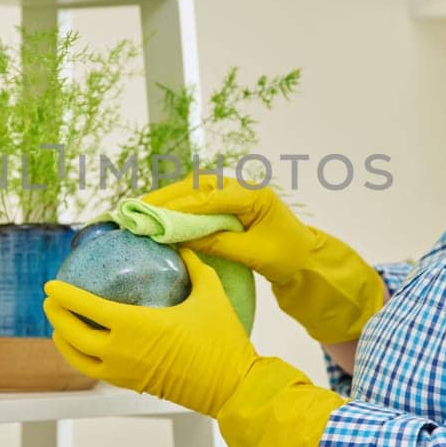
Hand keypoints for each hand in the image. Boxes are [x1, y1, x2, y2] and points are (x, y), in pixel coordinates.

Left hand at [42, 248, 257, 416]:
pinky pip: (94, 371)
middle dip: (56, 315)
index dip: (64, 295)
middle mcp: (120, 350)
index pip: (86, 307)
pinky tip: (82, 348)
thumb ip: (194, 266)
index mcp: (134, 325)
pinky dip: (80, 358)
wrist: (231, 386)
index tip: (50, 285)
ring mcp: (123, 371)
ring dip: (62, 340)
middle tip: (51, 300)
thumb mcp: (210, 293)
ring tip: (58, 326)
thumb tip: (183, 245)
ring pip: (78, 358)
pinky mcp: (130, 384)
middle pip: (72, 333)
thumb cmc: (222, 340)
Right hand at [140, 176, 385, 344]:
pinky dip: (180, 205)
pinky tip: (162, 214)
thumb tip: (180, 238)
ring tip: (142, 209)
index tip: (152, 215)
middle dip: (166, 196)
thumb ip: (217, 242)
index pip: (208, 197)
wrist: (308, 261)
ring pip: (196, 189)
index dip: (177, 206)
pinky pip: (201, 199)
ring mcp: (237, 194)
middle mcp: (243, 187)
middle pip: (197, 185)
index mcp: (253, 195)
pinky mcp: (231, 204)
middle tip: (137, 208)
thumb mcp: (252, 254)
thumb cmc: (287, 257)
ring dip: (170, 198)